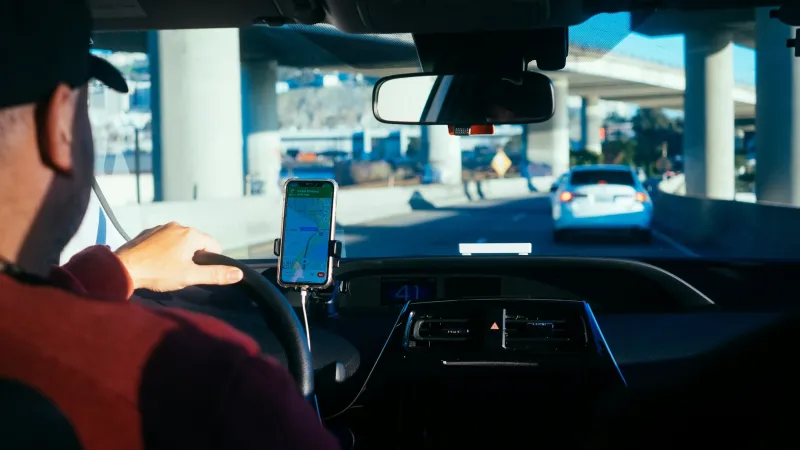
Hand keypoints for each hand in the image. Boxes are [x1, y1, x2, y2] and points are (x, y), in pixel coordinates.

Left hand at [114, 222, 243, 291]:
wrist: (122, 268)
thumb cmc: (158, 272)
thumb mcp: (190, 276)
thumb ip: (215, 274)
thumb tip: (239, 274)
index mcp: (191, 234)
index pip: (214, 246)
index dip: (209, 262)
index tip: (195, 273)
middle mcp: (178, 225)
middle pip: (196, 242)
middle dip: (192, 257)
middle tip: (180, 273)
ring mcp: (161, 227)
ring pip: (179, 240)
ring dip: (178, 253)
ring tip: (166, 268)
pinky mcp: (147, 232)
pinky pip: (164, 240)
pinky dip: (164, 249)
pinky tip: (155, 262)